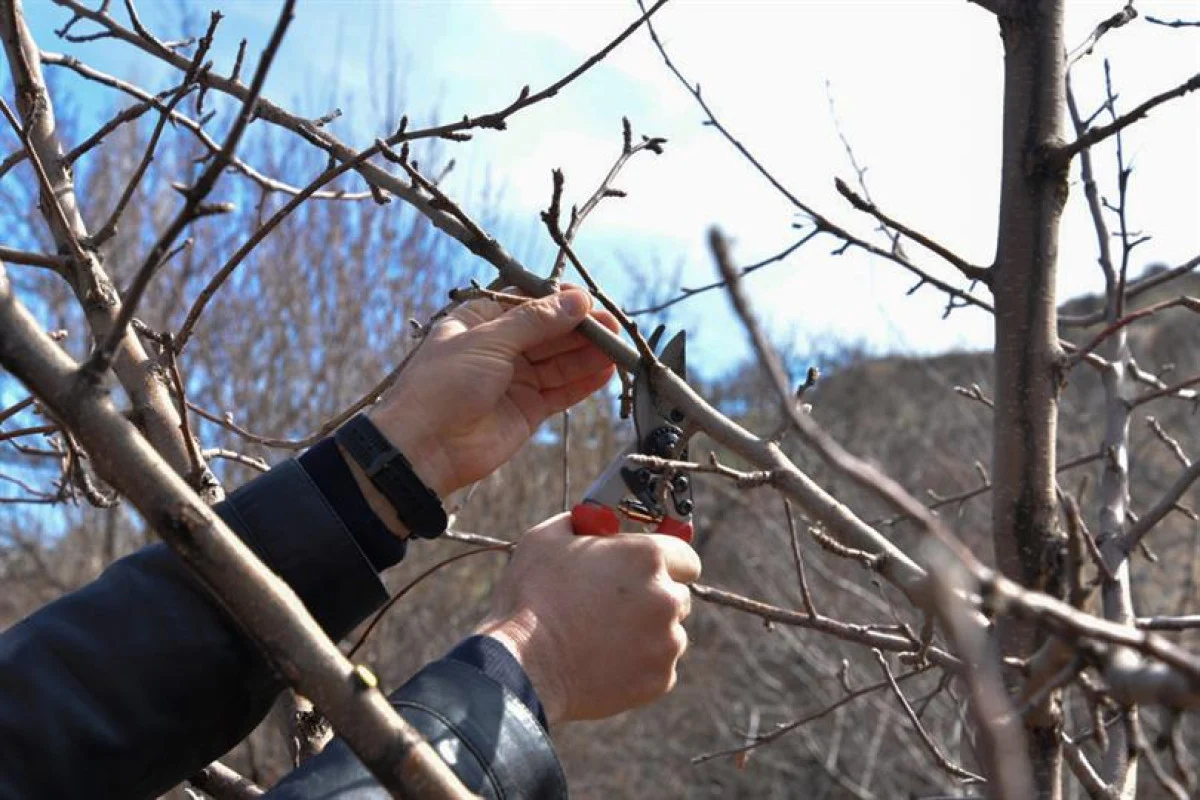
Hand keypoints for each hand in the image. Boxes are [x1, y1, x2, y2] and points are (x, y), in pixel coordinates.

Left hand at [352, 288, 617, 533]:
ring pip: (561, 360)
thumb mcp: (488, 341)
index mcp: (481, 321)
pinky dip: (584, 381)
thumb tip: (577, 300)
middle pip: (550, 331)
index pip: (528, 302)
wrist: (424, 448)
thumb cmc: (442, 385)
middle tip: (612, 326)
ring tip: (617, 348)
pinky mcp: (529, 408)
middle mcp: (500, 348)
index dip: (560, 300)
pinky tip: (607, 372)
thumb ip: (536, 322)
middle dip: (581, 327)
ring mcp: (516, 379)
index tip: (589, 300)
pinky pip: (562, 390)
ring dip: (589, 353)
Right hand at [475, 514, 701, 724]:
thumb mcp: (547, 539)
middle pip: (678, 596)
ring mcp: (666, 642)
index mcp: (646, 557)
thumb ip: (581, 523)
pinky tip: (603, 661)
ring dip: (647, 634)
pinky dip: (638, 666)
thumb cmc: (532, 597)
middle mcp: (666, 598)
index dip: (666, 564)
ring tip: (603, 638)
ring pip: (669, 634)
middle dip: (653, 599)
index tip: (649, 573)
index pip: (686, 557)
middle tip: (616, 607)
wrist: (522, 666)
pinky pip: (659, 668)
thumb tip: (591, 521)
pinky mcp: (659, 680)